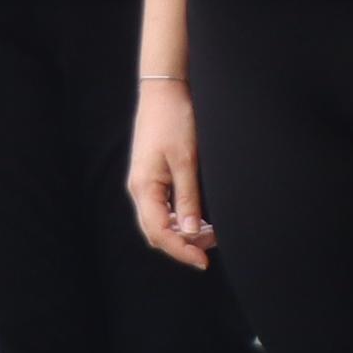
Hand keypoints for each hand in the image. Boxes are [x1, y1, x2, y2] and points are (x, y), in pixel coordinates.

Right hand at [127, 80, 211, 267]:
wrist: (164, 90)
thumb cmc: (174, 120)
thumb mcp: (186, 161)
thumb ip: (187, 199)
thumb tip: (189, 232)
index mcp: (144, 188)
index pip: (159, 233)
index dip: (181, 251)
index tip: (204, 261)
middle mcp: (140, 189)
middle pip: (156, 232)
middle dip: (183, 244)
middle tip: (212, 246)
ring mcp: (144, 184)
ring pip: (160, 221)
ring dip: (183, 232)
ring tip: (210, 232)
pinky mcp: (152, 176)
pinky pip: (162, 208)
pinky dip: (180, 218)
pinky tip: (199, 217)